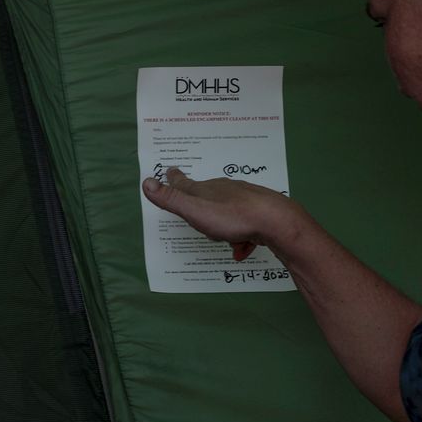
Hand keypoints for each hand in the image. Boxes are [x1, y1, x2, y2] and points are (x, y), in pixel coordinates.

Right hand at [142, 167, 297, 260]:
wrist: (275, 220)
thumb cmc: (232, 216)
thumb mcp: (195, 210)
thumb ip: (171, 199)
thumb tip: (146, 182)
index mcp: (206, 191)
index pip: (185, 183)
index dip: (175, 179)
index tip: (170, 170)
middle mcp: (225, 192)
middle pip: (208, 196)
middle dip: (201, 205)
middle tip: (196, 215)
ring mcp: (244, 202)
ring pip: (228, 213)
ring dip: (223, 226)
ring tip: (224, 238)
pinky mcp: (260, 215)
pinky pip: (246, 228)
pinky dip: (241, 239)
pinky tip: (241, 251)